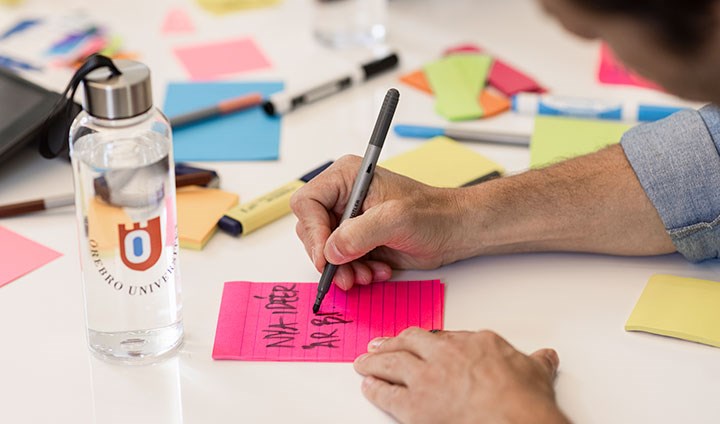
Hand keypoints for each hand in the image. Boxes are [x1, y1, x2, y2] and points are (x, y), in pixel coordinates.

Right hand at [291, 155, 469, 289]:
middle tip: (348, 274)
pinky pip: (341, 262)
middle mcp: (343, 197)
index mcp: (347, 178)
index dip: (313, 231)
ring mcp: (349, 220)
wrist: (455, 231)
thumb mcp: (396, 219)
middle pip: (311, 231)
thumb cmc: (433, 214)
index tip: (326, 256)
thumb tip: (330, 251)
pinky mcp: (358, 241)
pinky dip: (355, 272)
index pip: (308, 203)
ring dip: (344, 269)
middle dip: (330, 257)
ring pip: (325, 251)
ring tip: (368, 275)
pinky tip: (377, 272)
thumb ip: (360, 233)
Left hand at [353, 328, 568, 423]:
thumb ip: (535, 363)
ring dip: (375, 362)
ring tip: (364, 361)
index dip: (429, 341)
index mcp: (475, 343)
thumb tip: (546, 357)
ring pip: (392, 362)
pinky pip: (386, 394)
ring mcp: (428, 379)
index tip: (421, 342)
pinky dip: (374, 389)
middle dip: (394, 342)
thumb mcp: (536, 373)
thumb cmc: (524, 402)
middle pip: (412, 341)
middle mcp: (446, 355)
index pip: (444, 336)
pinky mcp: (414, 406)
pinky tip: (367, 386)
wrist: (516, 422)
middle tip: (381, 343)